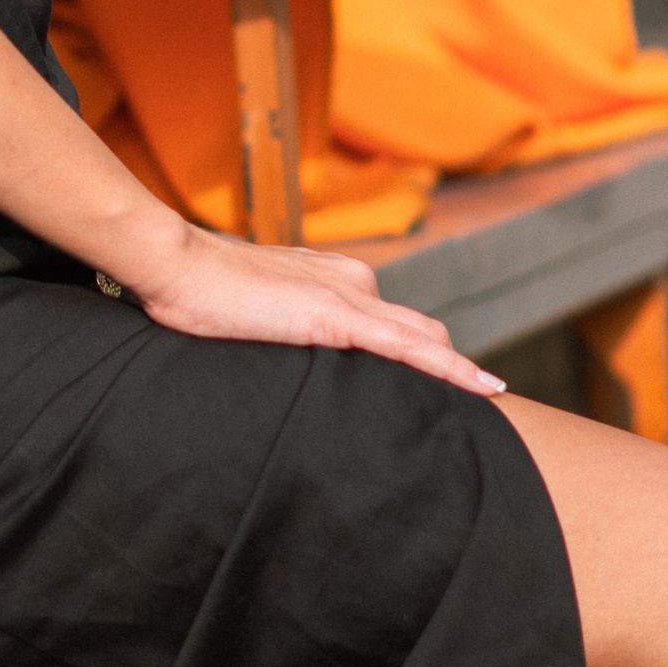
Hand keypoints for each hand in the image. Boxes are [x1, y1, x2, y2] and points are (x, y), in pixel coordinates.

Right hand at [124, 217, 504, 398]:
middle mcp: (352, 281)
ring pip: (424, 337)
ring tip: (492, 398)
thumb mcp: (254, 315)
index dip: (417, 352)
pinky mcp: (337, 317)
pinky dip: (451, 369)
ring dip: (455, 370)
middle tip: (477, 400)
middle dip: (446, 364)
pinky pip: (408, 347)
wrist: (175, 265)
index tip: (442, 380)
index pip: (391, 320)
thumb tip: (287, 353)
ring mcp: (348, 297)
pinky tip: (482, 388)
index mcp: (334, 278)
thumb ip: (282, 329)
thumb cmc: (198, 294)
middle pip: (418, 329)